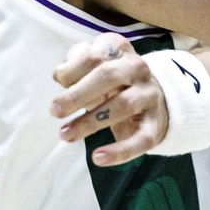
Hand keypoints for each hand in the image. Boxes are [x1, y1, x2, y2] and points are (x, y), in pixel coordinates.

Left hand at [50, 34, 167, 165]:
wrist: (152, 99)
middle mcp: (138, 69)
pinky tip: (97, 158)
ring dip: (90, 122)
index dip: (72, 69)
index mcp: (120, 51)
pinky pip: (140, 139)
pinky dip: (119, 151)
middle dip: (77, 94)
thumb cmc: (111, 82)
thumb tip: (60, 74)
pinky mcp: (155, 125)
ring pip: (122, 106)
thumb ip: (75, 64)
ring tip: (65, 134)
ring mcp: (149, 96)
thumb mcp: (94, 67)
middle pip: (108, 76)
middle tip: (54, 110)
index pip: (94, 55)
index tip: (59, 81)